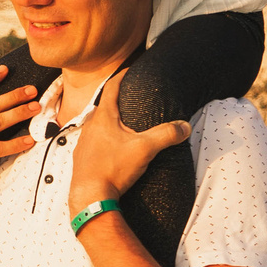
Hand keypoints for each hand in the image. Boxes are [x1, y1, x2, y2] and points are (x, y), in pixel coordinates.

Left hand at [68, 72, 190, 213]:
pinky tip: (113, 151)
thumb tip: (185, 126)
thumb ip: (166, 135)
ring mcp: (83, 143)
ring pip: (98, 127)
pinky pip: (94, 144)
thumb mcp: (144, 149)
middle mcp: (90, 127)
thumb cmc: (112, 169)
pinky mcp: (82, 159)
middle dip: (118, 102)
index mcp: (103, 117)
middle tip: (132, 100)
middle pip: (104, 107)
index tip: (130, 69)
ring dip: (110, 124)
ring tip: (125, 127)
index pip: (112, 88)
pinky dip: (104, 142)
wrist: (90, 197)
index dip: (122, 75)